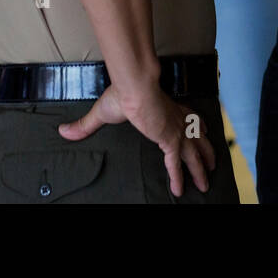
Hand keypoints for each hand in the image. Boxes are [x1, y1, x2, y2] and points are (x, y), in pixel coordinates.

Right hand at [59, 83, 215, 196]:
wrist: (132, 87)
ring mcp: (175, 130)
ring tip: (206, 181)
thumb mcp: (104, 111)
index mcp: (168, 108)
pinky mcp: (170, 140)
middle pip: (198, 138)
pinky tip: (180, 190)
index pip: (187, 117)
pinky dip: (179, 177)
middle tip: (213, 164)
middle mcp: (176, 119)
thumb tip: (64, 131)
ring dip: (201, 168)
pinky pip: (176, 164)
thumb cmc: (122, 93)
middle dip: (206, 152)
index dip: (196, 126)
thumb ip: (86, 124)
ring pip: (193, 154)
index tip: (202, 131)